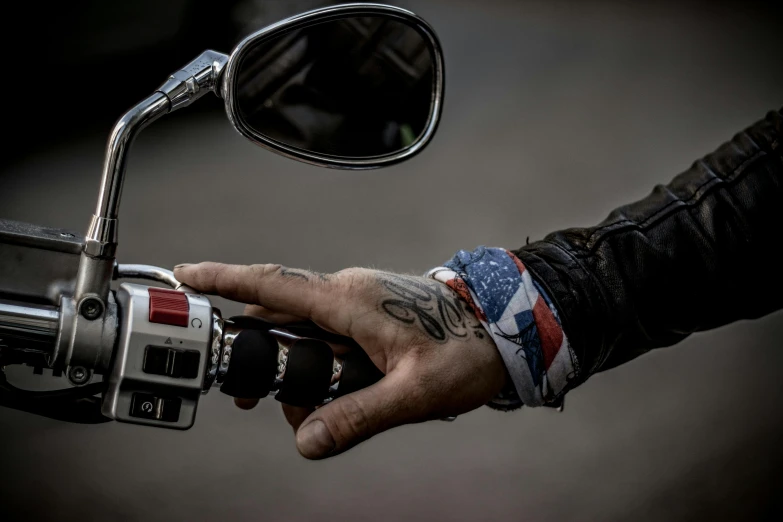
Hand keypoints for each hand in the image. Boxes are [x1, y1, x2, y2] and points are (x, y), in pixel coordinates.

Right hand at [174, 263, 506, 459]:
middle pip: (279, 315)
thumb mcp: (414, 392)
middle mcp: (348, 294)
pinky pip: (324, 333)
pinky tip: (331, 395)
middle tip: (250, 398)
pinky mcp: (367, 314)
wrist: (502, 328)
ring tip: (306, 411)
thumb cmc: (467, 351)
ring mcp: (358, 302)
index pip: (273, 283)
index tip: (186, 274)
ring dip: (291, 366)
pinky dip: (314, 363)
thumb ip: (359, 416)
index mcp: (351, 301)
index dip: (225, 278)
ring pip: (301, 329)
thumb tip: (307, 440)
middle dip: (259, 355)